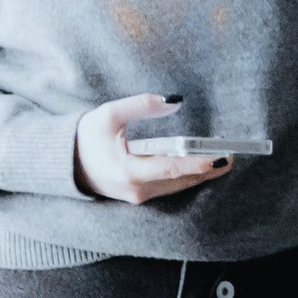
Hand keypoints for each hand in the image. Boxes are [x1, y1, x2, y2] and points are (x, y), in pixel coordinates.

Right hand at [74, 97, 232, 202]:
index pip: (172, 169)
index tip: (222, 156)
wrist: (64, 164)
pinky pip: (169, 186)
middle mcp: (135, 190)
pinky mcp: (138, 195)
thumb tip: (175, 101)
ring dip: (199, 173)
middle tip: (232, 154)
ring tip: (222, 156)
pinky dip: (185, 176)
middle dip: (208, 168)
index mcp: (127, 171)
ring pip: (177, 186)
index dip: (199, 163)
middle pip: (180, 180)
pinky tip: (201, 164)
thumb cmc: (85, 137)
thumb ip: (141, 105)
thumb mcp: (109, 114)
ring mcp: (137, 196)